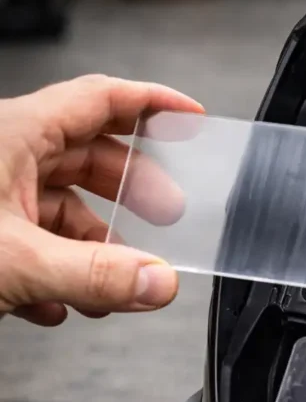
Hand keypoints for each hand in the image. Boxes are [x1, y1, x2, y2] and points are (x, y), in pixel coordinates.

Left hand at [0, 74, 203, 325]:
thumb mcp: (16, 260)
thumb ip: (95, 275)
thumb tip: (160, 281)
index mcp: (14, 134)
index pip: (101, 99)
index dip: (153, 105)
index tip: (190, 120)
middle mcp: (4, 155)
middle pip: (91, 156)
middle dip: (135, 191)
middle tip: (169, 214)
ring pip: (63, 208)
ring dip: (95, 250)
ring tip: (111, 287)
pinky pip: (36, 241)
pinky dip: (59, 272)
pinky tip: (60, 302)